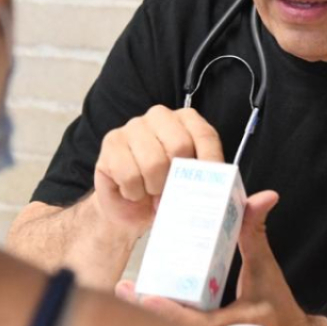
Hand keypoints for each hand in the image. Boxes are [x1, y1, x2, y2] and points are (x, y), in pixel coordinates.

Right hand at [93, 105, 224, 236]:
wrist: (127, 209)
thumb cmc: (162, 193)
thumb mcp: (189, 185)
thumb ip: (203, 179)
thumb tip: (216, 188)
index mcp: (186, 120)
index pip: (204, 135)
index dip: (211, 162)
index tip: (213, 186)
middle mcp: (160, 116)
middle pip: (179, 146)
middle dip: (177, 179)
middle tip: (171, 193)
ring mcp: (133, 126)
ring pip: (153, 162)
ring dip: (154, 188)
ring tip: (151, 191)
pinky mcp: (111, 142)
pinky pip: (129, 174)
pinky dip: (134, 192)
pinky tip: (133, 191)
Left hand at [117, 191, 326, 325]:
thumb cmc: (281, 310)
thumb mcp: (266, 270)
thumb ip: (256, 235)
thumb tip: (262, 198)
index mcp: (237, 325)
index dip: (170, 313)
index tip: (145, 296)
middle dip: (149, 316)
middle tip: (124, 290)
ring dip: (152, 324)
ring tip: (126, 298)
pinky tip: (143, 313)